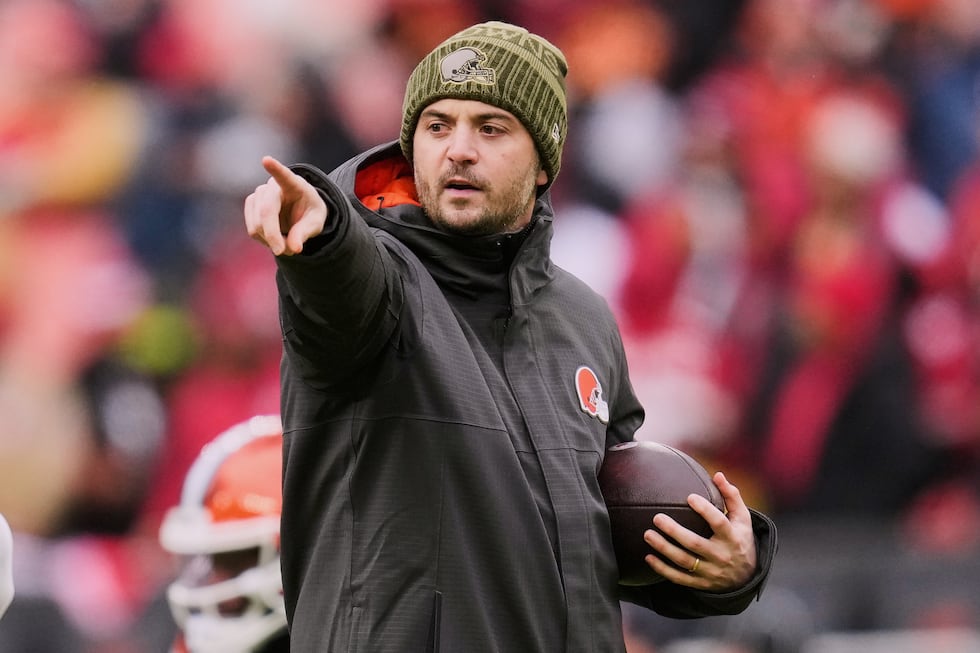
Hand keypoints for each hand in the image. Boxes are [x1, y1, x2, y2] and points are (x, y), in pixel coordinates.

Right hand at [244, 156, 327, 255]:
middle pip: (266, 212)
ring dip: (271, 240)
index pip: (284, 175)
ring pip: (257, 224)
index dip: (275, 168)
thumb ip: (305, 233)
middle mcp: (272, 186)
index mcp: (293, 184)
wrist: (299, 211)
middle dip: (273, 235)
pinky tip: (276, 239)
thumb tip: (294, 249)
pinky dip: (265, 240)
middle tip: (286, 252)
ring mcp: (258, 194)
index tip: (266, 160)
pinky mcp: (250, 206)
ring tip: (287, 244)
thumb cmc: (310, 212)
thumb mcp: (316, 223)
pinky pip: (253, 230)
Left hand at [641, 471, 756, 590]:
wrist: (746, 576)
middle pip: (695, 543)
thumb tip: (717, 474)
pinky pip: (679, 578)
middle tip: (657, 517)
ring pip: (684, 561)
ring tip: (647, 534)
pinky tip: (648, 557)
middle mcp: (721, 556)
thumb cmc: (740, 538)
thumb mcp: (742, 518)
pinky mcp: (700, 583)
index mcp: (732, 537)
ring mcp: (710, 571)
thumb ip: (731, 496)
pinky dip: (662, 569)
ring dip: (664, 548)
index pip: (719, 523)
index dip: (705, 510)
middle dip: (674, 531)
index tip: (689, 496)